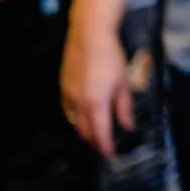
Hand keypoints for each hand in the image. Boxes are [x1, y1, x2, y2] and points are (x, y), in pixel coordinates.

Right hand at [60, 17, 134, 156]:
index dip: (105, 146)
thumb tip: (127, 126)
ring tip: (96, 131)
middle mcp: (78, 103)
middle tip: (105, 144)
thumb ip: (124, 107)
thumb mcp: (123, 83)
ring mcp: (67, 95)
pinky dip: (76, 117)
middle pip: (84, 130)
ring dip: (85, 129)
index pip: (100, 133)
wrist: (89, 36)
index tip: (111, 154)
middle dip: (94, 140)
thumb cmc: (111, 58)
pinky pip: (68, 109)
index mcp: (96, 103)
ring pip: (74, 121)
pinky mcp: (62, 87)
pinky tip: (85, 114)